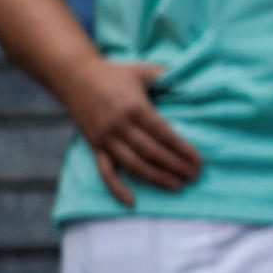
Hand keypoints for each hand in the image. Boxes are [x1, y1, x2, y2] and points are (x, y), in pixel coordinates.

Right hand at [62, 59, 200, 206]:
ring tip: (176, 186)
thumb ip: (167, 77)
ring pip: (133, 164)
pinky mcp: (93, 146)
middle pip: (152, 152)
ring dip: (155, 177)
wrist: (74, 76)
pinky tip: (131, 201)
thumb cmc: (115, 73)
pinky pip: (105, 171)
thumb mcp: (144, 71)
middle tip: (194, 176)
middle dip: (175, 166)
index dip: (182, 149)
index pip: (164, 134)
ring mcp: (105, 138)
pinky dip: (117, 188)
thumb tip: (191, 82)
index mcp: (135, 108)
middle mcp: (120, 126)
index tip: (198, 161)